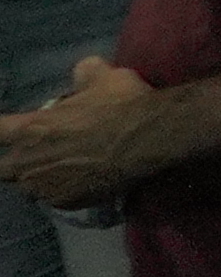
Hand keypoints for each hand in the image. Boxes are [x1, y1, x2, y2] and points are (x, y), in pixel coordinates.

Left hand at [0, 57, 160, 203]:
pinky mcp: (65, 203)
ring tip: (60, 168)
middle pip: (1, 169)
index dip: (0, 128)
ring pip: (28, 186)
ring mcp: (45, 186)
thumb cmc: (123, 105)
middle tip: (33, 153)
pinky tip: (81, 180)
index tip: (7, 127)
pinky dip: (62, 190)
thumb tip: (81, 74)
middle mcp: (28, 162)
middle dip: (12, 161)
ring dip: (38, 177)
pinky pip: (53, 197)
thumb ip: (84, 74)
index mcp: (30, 129)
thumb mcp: (105, 76)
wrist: (150, 140)